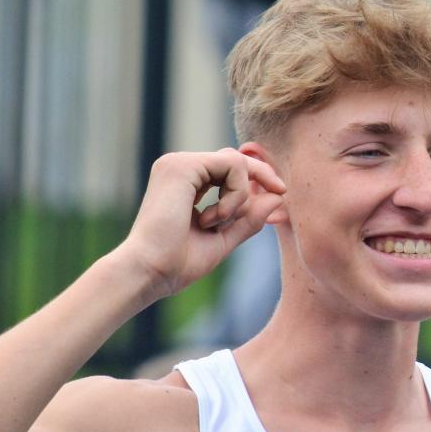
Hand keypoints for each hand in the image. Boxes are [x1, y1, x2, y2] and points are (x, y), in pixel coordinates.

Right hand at [118, 149, 285, 299]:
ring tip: (218, 224)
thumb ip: (248, 219)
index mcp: (184, 183)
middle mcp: (179, 168)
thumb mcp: (223, 239)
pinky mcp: (182, 165)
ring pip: (236, 162)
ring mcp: (178, 163)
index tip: (280, 194)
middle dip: (262, 176)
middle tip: (281, 192)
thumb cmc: (177, 264)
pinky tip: (213, 218)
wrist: (149, 273)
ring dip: (241, 196)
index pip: (229, 168)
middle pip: (236, 158)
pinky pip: (233, 165)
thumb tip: (277, 197)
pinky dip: (236, 194)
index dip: (257, 179)